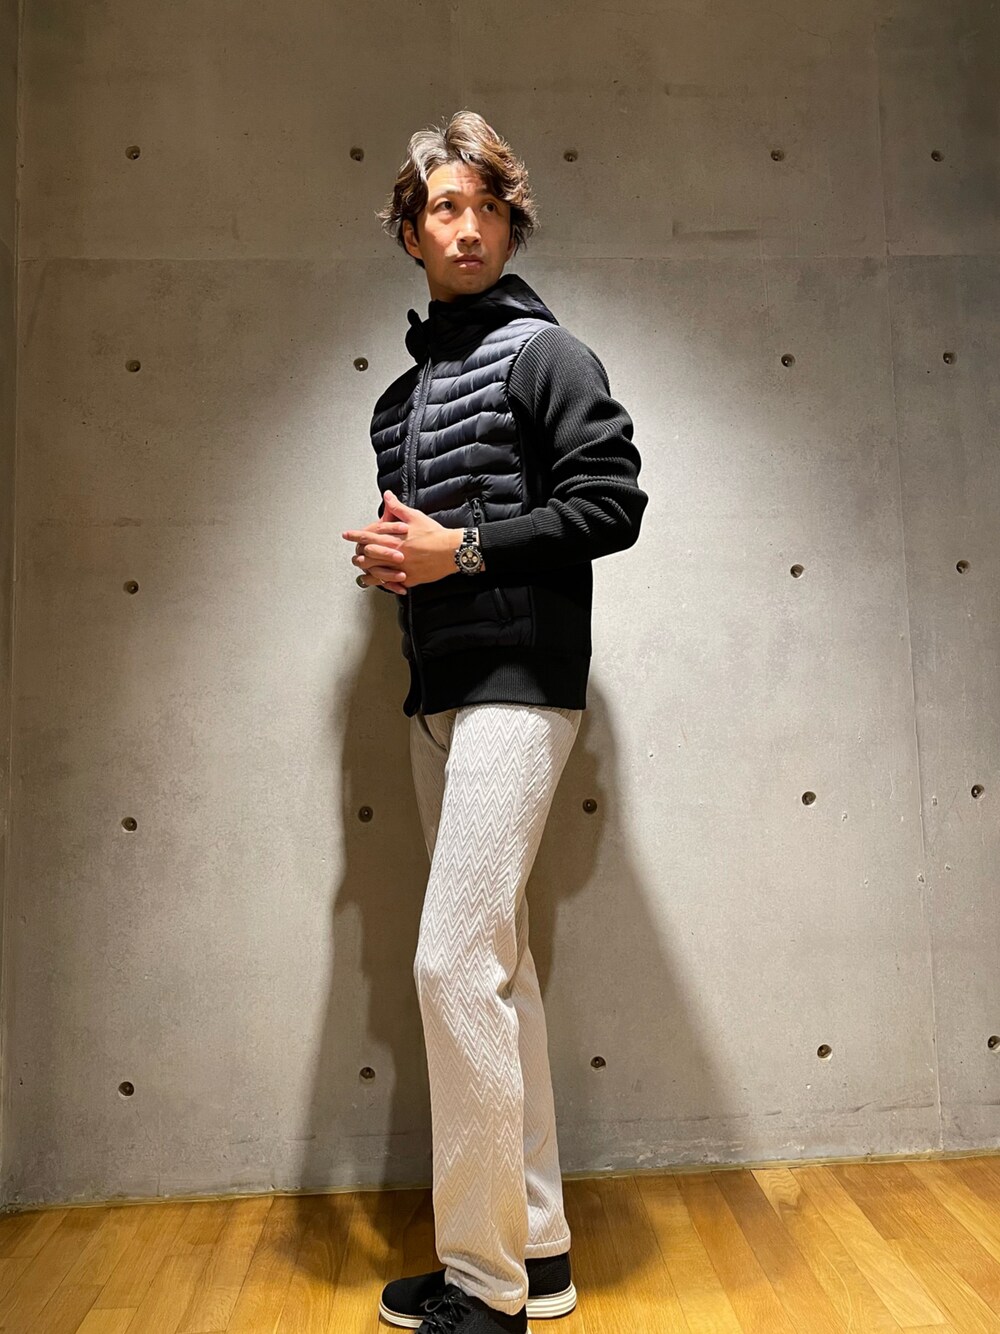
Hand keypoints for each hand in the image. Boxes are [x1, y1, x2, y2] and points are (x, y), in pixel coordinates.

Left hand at [342, 490, 461, 591]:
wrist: (452, 551)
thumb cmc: (435, 534)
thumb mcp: (415, 517)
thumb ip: (398, 508)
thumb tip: (387, 496)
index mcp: (394, 539)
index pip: (368, 536)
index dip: (355, 535)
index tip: (346, 534)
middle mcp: (395, 555)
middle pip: (368, 557)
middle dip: (359, 554)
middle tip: (354, 553)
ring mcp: (401, 569)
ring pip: (377, 573)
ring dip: (367, 571)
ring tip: (362, 569)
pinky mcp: (410, 579)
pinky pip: (392, 584)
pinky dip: (384, 584)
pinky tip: (380, 583)